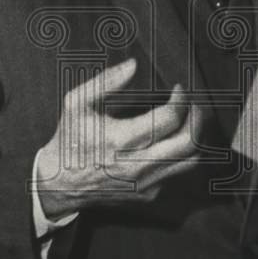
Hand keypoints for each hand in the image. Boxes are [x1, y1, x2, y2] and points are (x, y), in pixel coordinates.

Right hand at [35, 58, 199, 219]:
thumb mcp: (77, 103)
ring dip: (195, 137)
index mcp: (119, 140)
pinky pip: (176, 172)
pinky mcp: (148, 194)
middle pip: (188, 143)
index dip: (181, 100)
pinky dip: (180, 153)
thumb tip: (133, 64)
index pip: (168, 120)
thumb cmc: (70, 139)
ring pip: (190, 161)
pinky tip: (171, 139)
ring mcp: (144, 183)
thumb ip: (106, 81)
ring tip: (189, 119)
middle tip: (194, 104)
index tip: (179, 88)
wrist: (59, 184)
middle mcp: (136, 165)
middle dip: (198, 118)